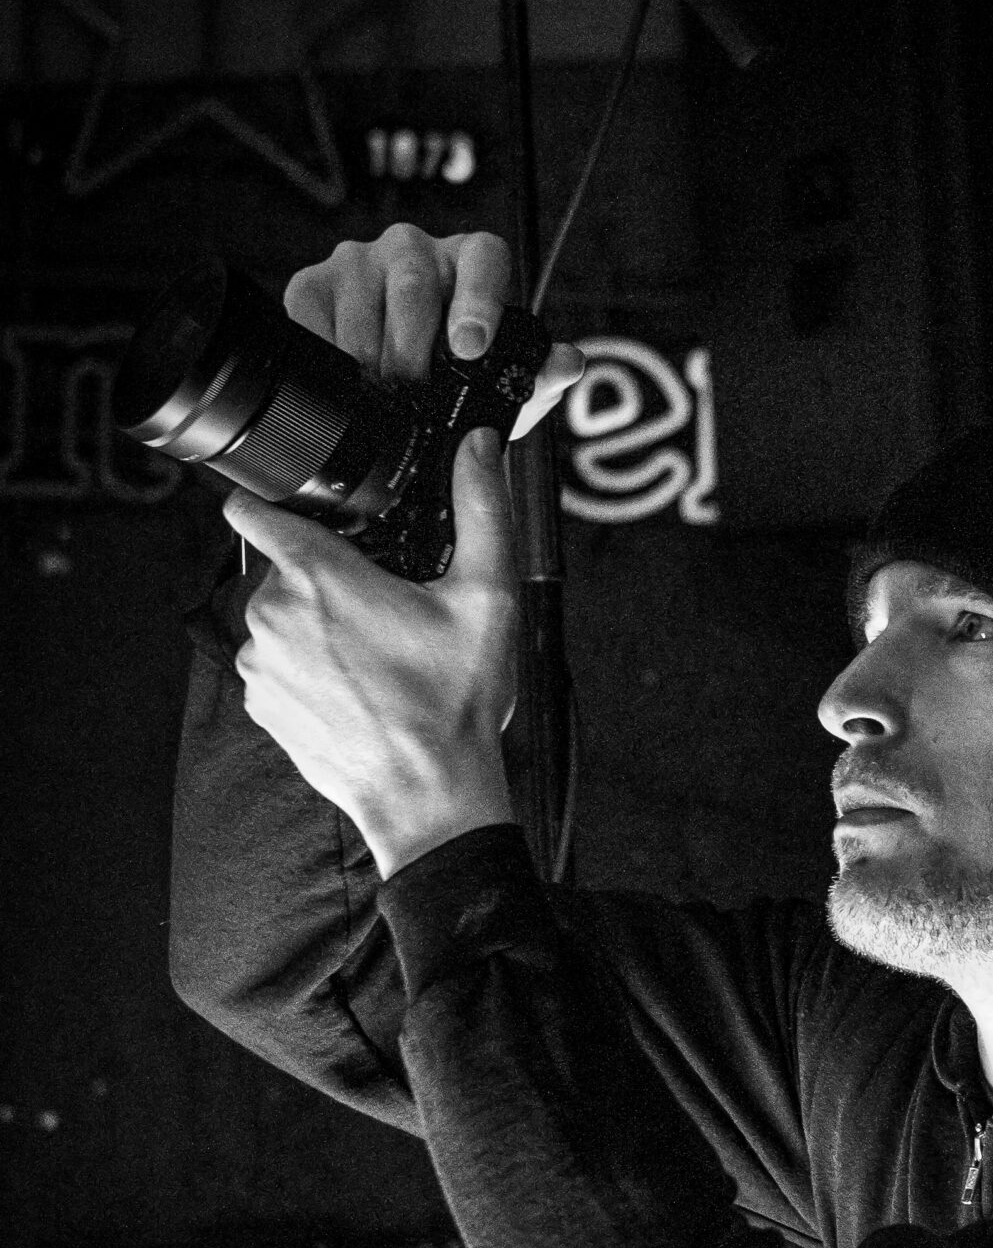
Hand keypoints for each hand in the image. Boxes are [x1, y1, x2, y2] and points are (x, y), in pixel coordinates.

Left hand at [226, 423, 517, 880]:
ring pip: (280, 618)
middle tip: (385, 610)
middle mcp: (272, 615)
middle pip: (283, 568)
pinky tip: (358, 690)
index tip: (300, 508)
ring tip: (377, 658)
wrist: (429, 799)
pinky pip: (278, 666)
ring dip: (316, 626)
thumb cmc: (453, 707)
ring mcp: (262, 666)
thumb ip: (483, 510)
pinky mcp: (262, 707)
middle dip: (326, 579)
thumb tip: (483, 448)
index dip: (273, 499)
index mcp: (316, 576)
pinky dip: (309, 670)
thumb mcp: (486, 599)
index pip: (252, 508)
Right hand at [283, 223, 583, 428]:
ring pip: (361, 300)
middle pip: (412, 284)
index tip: (470, 347)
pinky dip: (325, 351)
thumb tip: (567, 363)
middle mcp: (415, 250)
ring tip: (379, 396)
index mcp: (472, 262)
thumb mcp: (502, 389)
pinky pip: (313, 313)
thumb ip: (537, 377)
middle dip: (412, 348)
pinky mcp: (314, 282)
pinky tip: (340, 378)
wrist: (396, 390)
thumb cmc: (457, 378)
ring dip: (368, 358)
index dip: (478, 299)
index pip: (484, 258)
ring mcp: (361, 260)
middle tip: (413, 394)